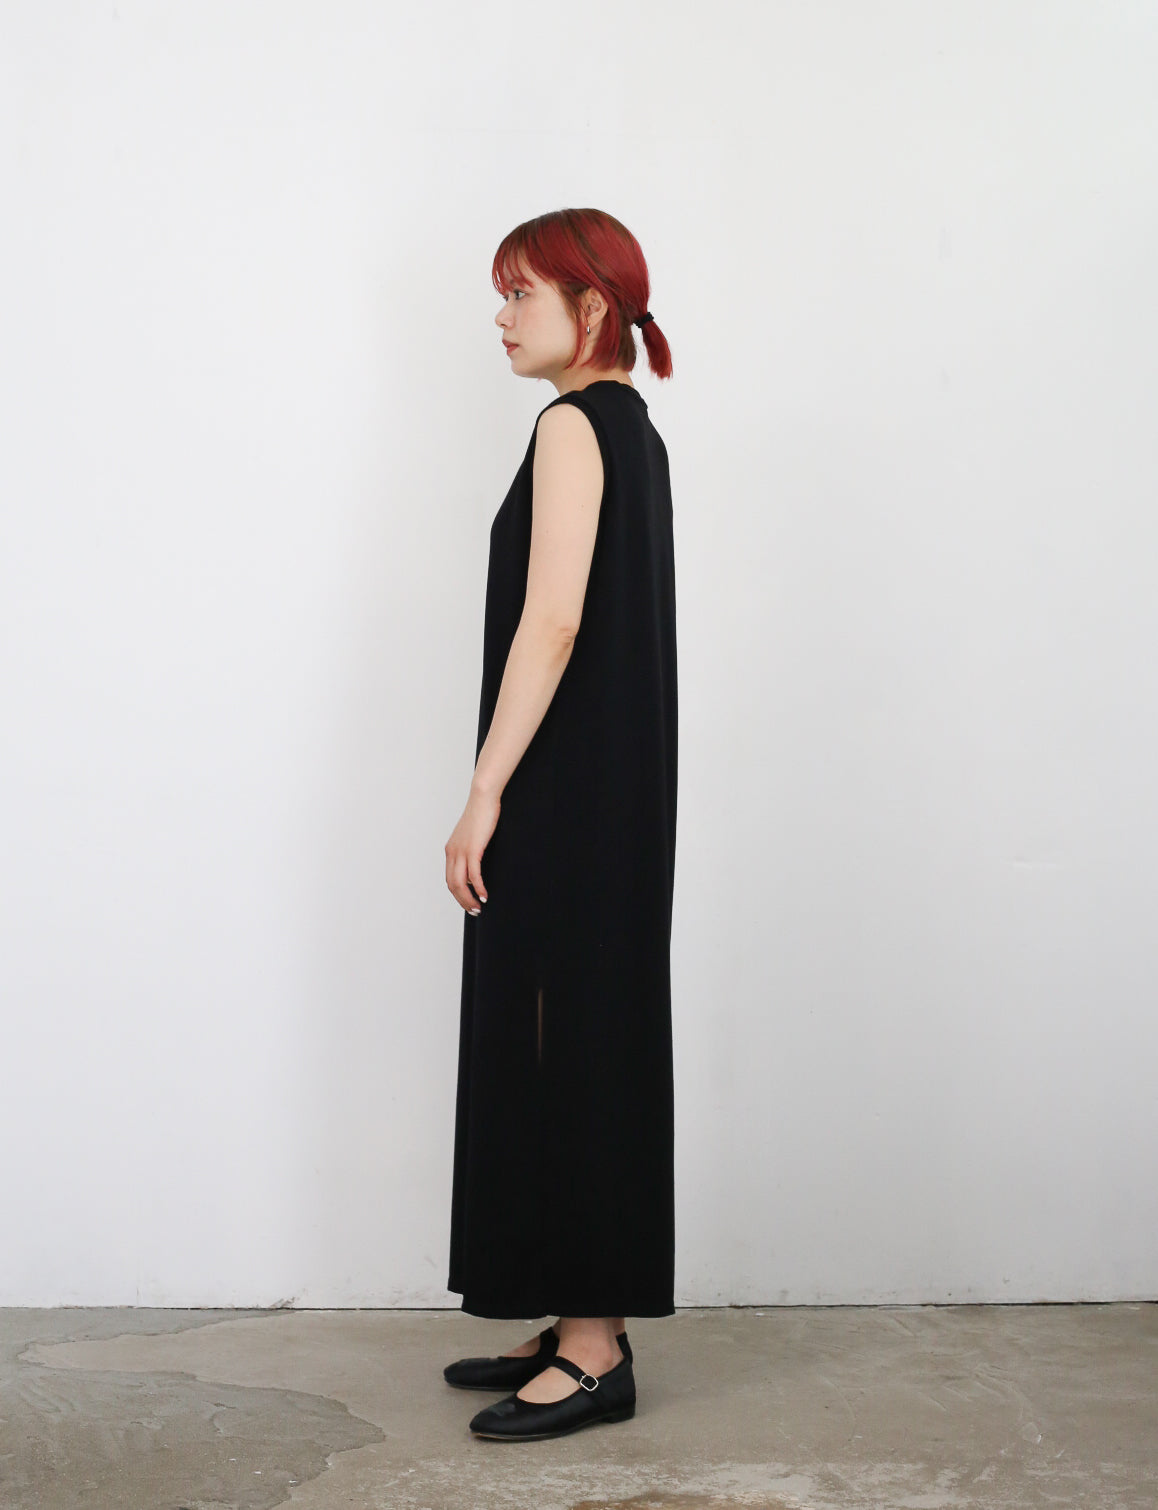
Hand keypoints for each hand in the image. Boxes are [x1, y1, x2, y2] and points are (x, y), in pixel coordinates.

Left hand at [445, 786, 499, 913]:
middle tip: (474, 911)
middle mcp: (452, 852)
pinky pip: (473, 875)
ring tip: (479, 908)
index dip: (458, 894)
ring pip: (460, 883)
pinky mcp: (473, 849)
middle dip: (463, 901)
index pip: (450, 879)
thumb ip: (471, 851)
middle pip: (453, 885)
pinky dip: (479, 888)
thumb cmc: (481, 815)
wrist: (482, 798)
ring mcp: (461, 851)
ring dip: (469, 899)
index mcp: (451, 850)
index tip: (469, 902)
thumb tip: (474, 869)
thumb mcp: (472, 836)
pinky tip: (485, 895)